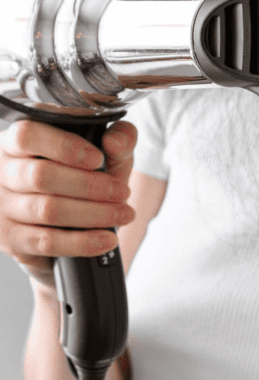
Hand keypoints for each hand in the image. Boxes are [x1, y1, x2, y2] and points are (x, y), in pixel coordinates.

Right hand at [0, 120, 136, 300]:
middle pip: (40, 176)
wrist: (81, 224)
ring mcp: (4, 207)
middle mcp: (3, 172)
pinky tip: (107, 239)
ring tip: (123, 214)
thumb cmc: (91, 179)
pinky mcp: (12, 240)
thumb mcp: (110, 155)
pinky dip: (83, 242)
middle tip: (123, 192)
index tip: (98, 159)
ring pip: (47, 210)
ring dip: (94, 214)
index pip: (28, 135)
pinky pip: (46, 242)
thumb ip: (120, 138)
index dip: (64, 146)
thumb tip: (114, 140)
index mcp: (19, 143)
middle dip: (90, 186)